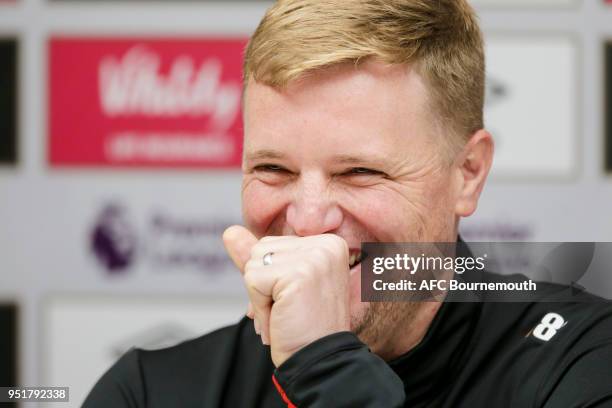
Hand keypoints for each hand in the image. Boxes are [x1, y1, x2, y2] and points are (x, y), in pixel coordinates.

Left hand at [223, 225, 350, 366]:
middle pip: (261, 249)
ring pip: (253, 263)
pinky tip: (281, 319)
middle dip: (263, 284)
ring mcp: (314, 257)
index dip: (270, 277)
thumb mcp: (280, 286)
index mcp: (328, 244)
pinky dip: (259, 306)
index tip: (293, 300)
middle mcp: (326, 244)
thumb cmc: (304, 327)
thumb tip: (229, 232)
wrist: (320, 361)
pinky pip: (252, 280)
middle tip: (289, 309)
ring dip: (260, 296)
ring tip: (286, 314)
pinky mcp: (298, 274)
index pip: (272, 244)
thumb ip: (258, 257)